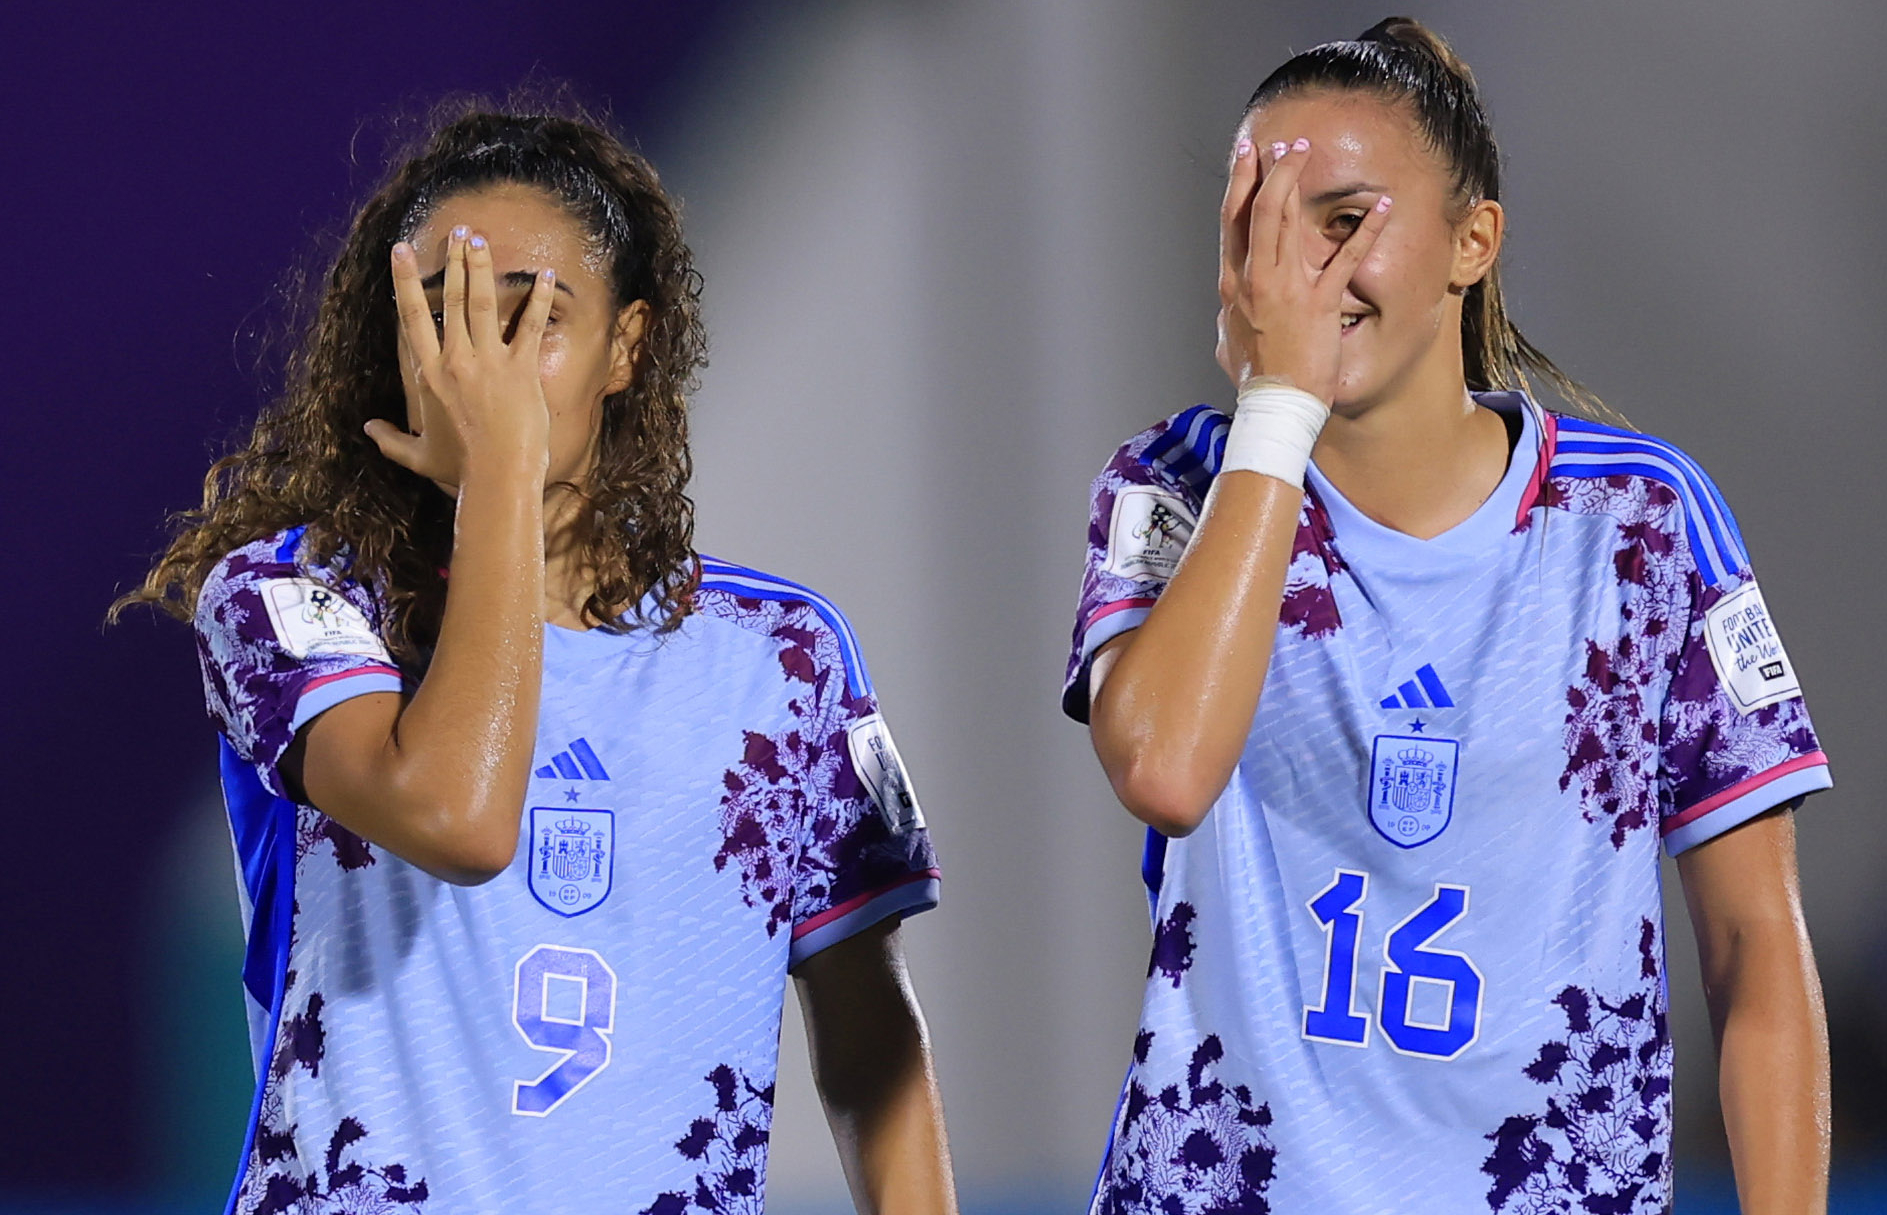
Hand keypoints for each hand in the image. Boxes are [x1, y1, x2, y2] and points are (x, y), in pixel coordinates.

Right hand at [367, 227, 555, 492]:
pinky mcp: (521, 369)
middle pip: (449, 299)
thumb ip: (390, 440)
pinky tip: (545, 273)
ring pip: (481, 302)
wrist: (498, 477)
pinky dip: (537, 299)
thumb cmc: (459, 470)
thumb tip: (368, 429)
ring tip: (480, 237)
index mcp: (430, 374)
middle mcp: (456, 360)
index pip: (412, 318)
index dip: (404, 281)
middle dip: (451, 261)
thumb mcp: (418, 457)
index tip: (400, 250)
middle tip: (456, 231)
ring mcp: (489, 362)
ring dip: (481, 267)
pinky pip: (530, 326)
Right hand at [1215, 137, 1391, 403]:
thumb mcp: (1229, 345)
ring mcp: (1285, 288)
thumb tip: (1225, 316)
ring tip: (1308, 149)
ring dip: (1297, 179)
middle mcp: (1253, 279)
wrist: (1275, 408)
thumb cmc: (1255, 382)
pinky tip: (1381, 205)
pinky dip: (1365, 229)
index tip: (1246, 156)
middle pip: (1257, 209)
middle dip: (1271, 169)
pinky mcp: (1319, 303)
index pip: (1232, 222)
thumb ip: (1229, 321)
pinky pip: (1344, 258)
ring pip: (1285, 218)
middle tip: (1285, 142)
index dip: (1240, 184)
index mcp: (1232, 286)